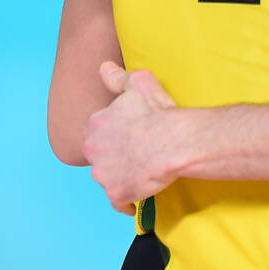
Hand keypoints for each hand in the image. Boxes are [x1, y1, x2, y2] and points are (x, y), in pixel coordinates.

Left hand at [84, 62, 179, 212]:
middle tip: (136, 148)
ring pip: (107, 177)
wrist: (176, 142)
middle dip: (112, 153)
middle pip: (99, 154)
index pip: (96, 129)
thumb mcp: (139, 84)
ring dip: (119, 174)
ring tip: (141, 169)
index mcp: (94, 125)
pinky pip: (118, 202)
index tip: (129, 130)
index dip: (114, 130)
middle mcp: (92, 151)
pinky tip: (137, 196)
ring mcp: (103, 175)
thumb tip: (103, 67)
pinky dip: (126, 201)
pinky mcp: (117, 194)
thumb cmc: (159, 112)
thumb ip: (117, 78)